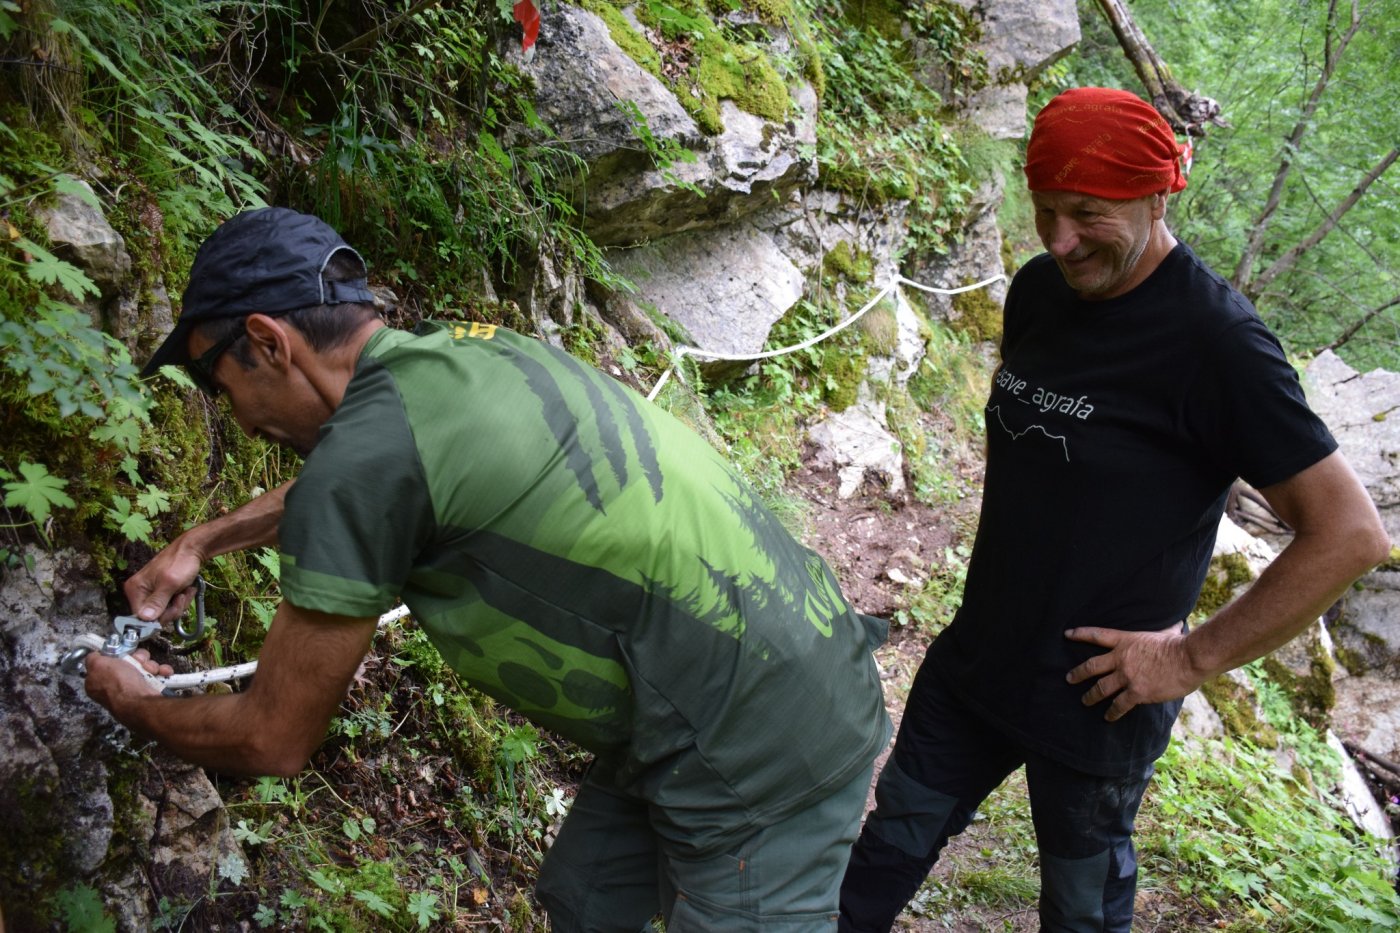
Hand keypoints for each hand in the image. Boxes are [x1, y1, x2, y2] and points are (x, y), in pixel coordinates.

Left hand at [84, 648, 172, 713]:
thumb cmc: (117, 683)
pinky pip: (156, 676)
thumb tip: (94, 656)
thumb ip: (92, 659)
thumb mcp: (97, 665)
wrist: (141, 702)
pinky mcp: (149, 692)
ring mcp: (133, 690)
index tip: (121, 652)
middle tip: (139, 661)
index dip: (115, 656)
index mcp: (98, 683)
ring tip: (152, 670)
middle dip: (137, 659)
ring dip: (151, 665)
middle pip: (127, 664)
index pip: (106, 664)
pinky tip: (163, 673)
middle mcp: (115, 687)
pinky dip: (161, 673)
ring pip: (144, 668)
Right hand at [124, 539, 204, 623]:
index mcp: (135, 589)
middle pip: (155, 616)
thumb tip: (144, 618)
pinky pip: (171, 605)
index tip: (174, 607)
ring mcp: (151, 592)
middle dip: (173, 609)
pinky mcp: (162, 592)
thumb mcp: (170, 583)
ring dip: (180, 604)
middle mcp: (140, 592)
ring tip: (185, 590)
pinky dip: (181, 599)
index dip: (160, 617)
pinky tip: (186, 589)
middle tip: (182, 596)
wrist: (193, 549)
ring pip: (165, 612)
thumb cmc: (180, 562)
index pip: (142, 617)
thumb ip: (157, 601)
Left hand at [1064, 622, 1200, 720]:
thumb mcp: (1164, 632)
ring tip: (1085, 701)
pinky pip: (1119, 705)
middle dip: (1078, 673)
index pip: (1097, 635)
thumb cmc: (1180, 644)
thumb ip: (1162, 630)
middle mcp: (1121, 658)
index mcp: (1126, 641)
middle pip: (1092, 666)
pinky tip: (1108, 717)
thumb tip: (1176, 624)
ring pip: (1101, 688)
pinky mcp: (1137, 692)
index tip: (1067, 634)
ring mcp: (1127, 676)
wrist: (1189, 658)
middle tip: (1068, 678)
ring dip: (1090, 696)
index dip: (1080, 634)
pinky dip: (1112, 712)